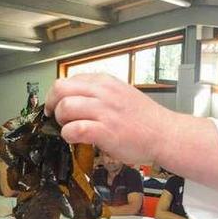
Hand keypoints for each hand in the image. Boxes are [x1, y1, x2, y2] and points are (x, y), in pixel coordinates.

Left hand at [45, 73, 173, 165]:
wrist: (165, 134)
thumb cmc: (145, 120)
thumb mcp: (121, 95)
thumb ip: (99, 94)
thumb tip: (76, 100)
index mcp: (106, 82)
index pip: (69, 80)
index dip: (57, 94)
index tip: (56, 105)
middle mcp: (103, 93)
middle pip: (60, 89)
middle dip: (52, 104)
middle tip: (54, 116)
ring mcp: (104, 111)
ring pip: (65, 107)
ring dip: (61, 120)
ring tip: (68, 128)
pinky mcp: (105, 131)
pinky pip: (75, 129)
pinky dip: (68, 134)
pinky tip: (74, 138)